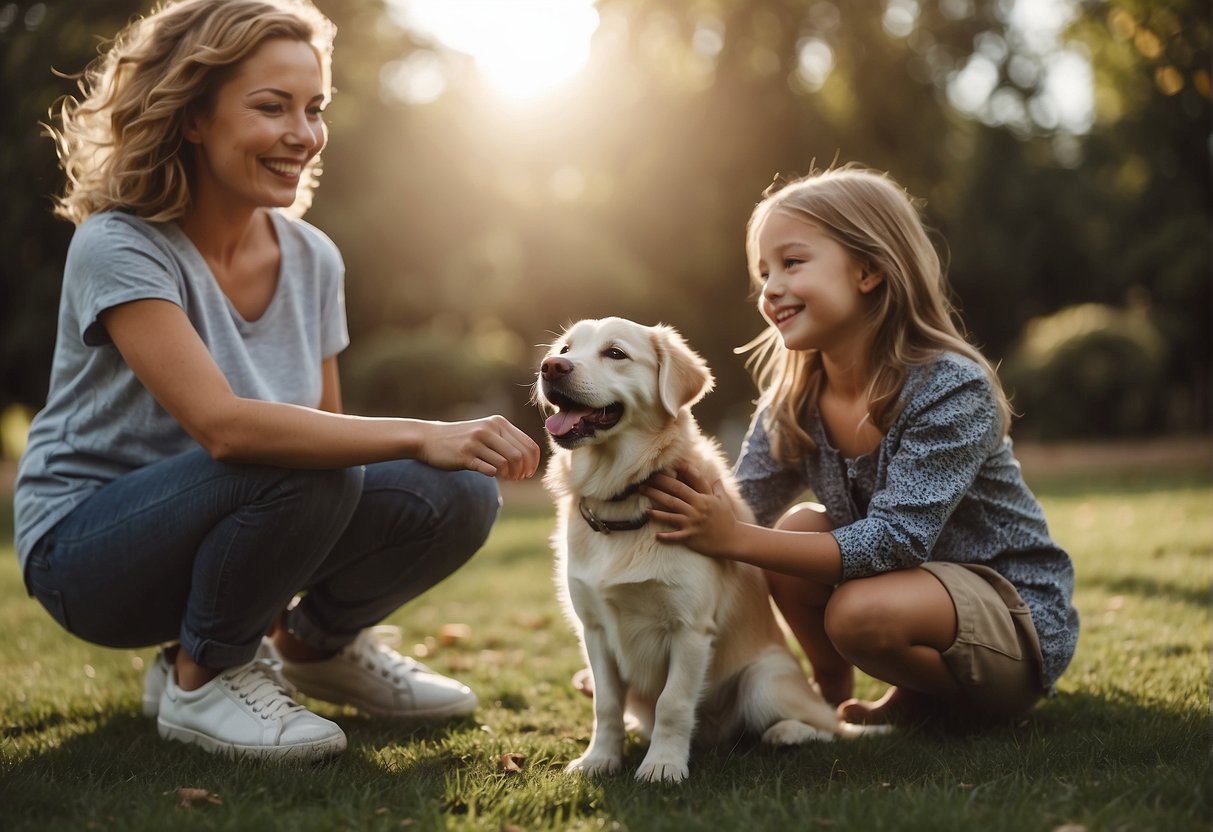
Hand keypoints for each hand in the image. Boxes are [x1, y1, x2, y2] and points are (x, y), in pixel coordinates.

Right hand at [419, 416, 540, 479]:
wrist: (430, 438)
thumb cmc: (463, 439)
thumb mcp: (486, 432)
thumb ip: (506, 440)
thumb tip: (530, 459)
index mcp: (498, 423)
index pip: (528, 444)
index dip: (533, 462)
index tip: (529, 472)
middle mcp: (488, 429)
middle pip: (519, 455)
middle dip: (523, 471)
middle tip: (518, 478)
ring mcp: (476, 442)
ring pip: (506, 463)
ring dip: (510, 475)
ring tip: (507, 478)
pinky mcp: (465, 455)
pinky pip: (488, 469)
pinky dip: (495, 475)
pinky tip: (493, 475)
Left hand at [642, 465, 739, 557]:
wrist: (733, 540)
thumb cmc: (727, 520)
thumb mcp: (724, 501)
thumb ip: (717, 489)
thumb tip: (716, 478)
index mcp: (703, 498)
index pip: (688, 480)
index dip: (676, 472)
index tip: (663, 466)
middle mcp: (696, 508)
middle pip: (674, 494)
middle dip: (657, 487)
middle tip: (642, 484)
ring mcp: (692, 522)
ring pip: (670, 513)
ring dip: (656, 511)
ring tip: (644, 509)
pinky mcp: (691, 537)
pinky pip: (675, 536)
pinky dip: (666, 536)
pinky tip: (656, 535)